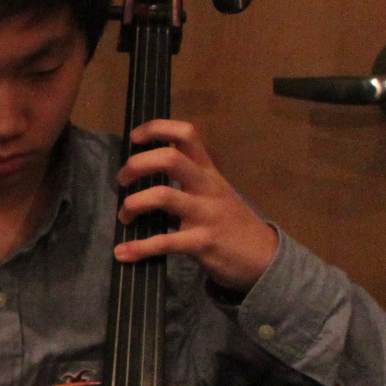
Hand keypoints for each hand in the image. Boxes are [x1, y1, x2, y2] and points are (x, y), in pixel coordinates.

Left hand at [115, 119, 279, 293]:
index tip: (135, 138)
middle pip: (170, 159)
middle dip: (137, 165)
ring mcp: (205, 213)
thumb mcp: (214, 191)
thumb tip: (144, 168)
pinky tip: (123, 253)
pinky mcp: (202, 242)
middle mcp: (207, 187)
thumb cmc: (230, 221)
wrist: (263, 257)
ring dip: (133, 204)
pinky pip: (165, 242)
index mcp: (208, 171)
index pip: (186, 135)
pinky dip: (139, 248)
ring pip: (163, 196)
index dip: (157, 129)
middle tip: (122, 181)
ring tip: (124, 216)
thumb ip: (188, 177)